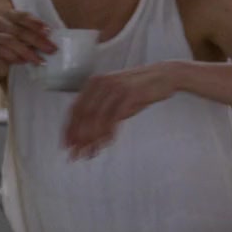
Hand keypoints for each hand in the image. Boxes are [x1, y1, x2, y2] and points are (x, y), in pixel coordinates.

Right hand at [0, 10, 53, 80]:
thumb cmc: (13, 43)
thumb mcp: (23, 35)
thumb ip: (33, 32)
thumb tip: (51, 37)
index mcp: (7, 14)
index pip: (22, 16)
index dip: (36, 23)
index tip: (49, 31)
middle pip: (19, 30)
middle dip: (38, 40)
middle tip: (51, 49)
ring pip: (11, 41)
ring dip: (28, 52)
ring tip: (40, 60)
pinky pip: (2, 52)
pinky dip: (15, 57)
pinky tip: (25, 62)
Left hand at [62, 62, 179, 160]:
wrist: (165, 76)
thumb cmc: (141, 89)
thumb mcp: (118, 99)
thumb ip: (103, 114)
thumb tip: (91, 138)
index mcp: (95, 83)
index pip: (75, 109)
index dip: (69, 129)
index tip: (67, 145)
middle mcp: (102, 83)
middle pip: (83, 115)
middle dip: (78, 138)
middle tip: (75, 155)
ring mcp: (115, 87)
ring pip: (97, 117)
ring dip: (92, 139)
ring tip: (90, 153)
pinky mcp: (129, 93)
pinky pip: (114, 116)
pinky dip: (109, 132)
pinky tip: (107, 143)